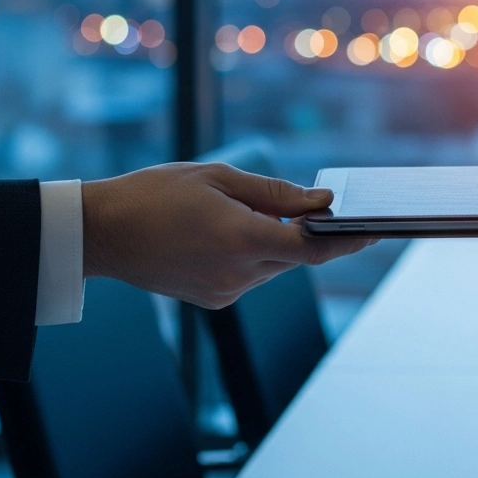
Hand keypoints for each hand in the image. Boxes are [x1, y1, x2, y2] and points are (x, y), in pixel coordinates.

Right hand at [80, 162, 371, 307]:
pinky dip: (251, 254)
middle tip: (314, 206)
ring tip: (242, 212)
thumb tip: (319, 203)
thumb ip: (275, 194)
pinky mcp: (214, 299)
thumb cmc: (154, 194)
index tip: (376, 231)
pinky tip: (223, 233)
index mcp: (242, 239)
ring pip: (273, 265)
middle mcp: (239, 274)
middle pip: (295, 255)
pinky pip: (250, 275)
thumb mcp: (218, 178)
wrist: (101, 233)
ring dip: (274, 241)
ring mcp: (226, 292)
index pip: (313, 248)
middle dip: (305, 232)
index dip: (348, 241)